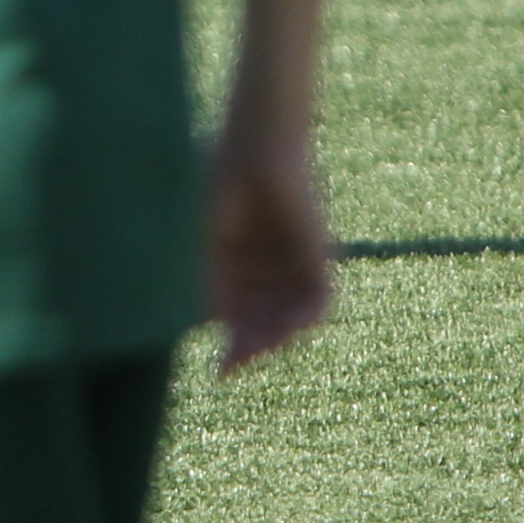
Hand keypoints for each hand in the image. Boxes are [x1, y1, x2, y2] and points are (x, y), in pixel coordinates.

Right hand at [205, 137, 334, 375]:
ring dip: (276, 337)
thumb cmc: (218, 184)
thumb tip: (206, 326)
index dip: (230, 346)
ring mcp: (293, 265)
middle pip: (263, 322)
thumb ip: (207, 281)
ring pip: (290, 317)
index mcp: (235, 263)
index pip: (236, 316)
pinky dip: (306, 318)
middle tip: (236, 365)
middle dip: (251, 346)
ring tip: (260, 349)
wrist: (254, 149)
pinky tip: (290, 329)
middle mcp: (266, 270)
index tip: (219, 373)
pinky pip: (319, 300)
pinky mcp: (319, 257)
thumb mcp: (204, 240)